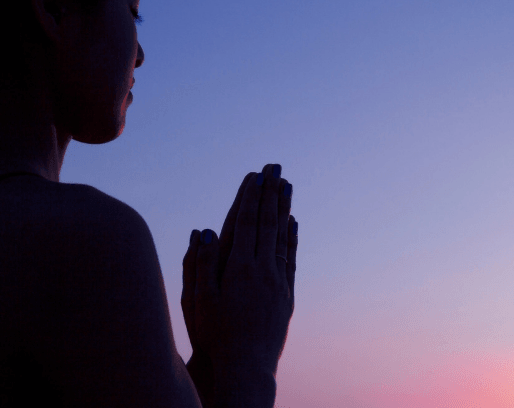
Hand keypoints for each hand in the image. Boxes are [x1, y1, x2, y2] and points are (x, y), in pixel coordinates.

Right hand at [181, 163, 297, 376]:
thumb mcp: (199, 301)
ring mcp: (278, 282)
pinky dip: (291, 237)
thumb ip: (201, 265)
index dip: (250, 197)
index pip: (245, 223)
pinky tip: (293, 223)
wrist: (246, 367)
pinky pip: (290, 258)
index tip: (255, 175)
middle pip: (266, 223)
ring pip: (281, 237)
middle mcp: (263, 270)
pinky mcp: (287, 295)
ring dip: (283, 209)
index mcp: (239, 268)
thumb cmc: (215, 336)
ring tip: (287, 185)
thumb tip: (203, 231)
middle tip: (275, 167)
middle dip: (270, 193)